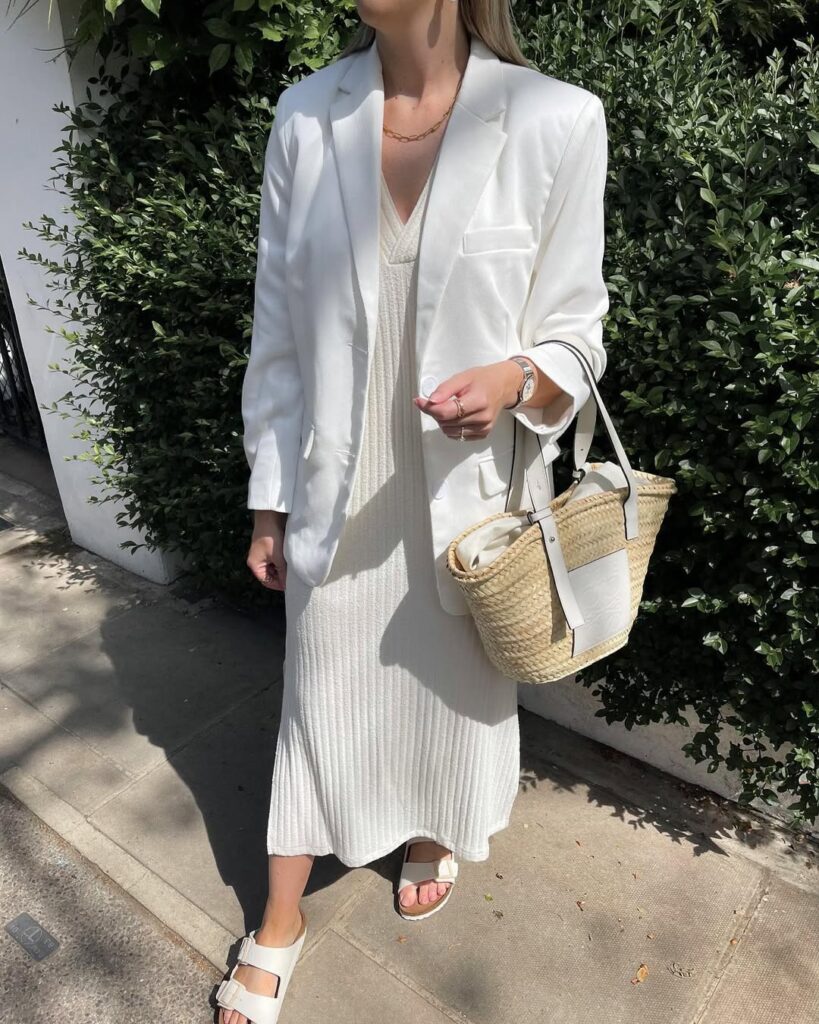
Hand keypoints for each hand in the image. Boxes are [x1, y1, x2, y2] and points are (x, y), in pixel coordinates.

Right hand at [246, 510, 288, 589]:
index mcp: (255, 565)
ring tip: (292, 569)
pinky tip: (289, 560)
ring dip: (282, 569)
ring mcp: (261, 554)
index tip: (290, 586)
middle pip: (269, 575)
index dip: (278, 585)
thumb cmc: (272, 538)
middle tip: (293, 578)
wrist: (270, 517)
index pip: (266, 581)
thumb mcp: (278, 558)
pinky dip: (281, 561)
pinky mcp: (267, 548)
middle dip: (280, 577)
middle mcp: (256, 561)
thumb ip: (283, 572)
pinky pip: (274, 559)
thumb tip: (288, 584)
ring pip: (273, 567)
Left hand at [412, 359, 532, 439]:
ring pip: (450, 432)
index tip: (419, 401)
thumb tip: (430, 401)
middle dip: (436, 413)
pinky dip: (452, 428)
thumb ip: (445, 389)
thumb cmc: (484, 379)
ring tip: (449, 407)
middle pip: (446, 423)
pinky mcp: (483, 434)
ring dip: (443, 421)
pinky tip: (456, 416)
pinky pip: (458, 436)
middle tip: (438, 401)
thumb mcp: (463, 377)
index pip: (446, 412)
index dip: (429, 408)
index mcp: (478, 400)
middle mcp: (482, 417)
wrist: (504, 386)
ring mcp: (483, 428)